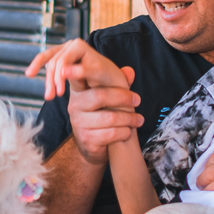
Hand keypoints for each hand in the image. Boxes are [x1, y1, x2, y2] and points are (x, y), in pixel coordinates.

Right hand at [26, 40, 141, 163]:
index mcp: (79, 90)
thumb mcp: (110, 96)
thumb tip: (129, 71)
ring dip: (129, 118)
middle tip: (138, 100)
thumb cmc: (103, 114)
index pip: (80, 75)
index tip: (98, 69)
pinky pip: (111, 134)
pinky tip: (128, 131)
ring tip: (139, 119)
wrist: (93, 145)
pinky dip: (124, 132)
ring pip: (110, 117)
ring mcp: (78, 123)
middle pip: (100, 95)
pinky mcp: (85, 139)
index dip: (85, 69)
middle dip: (124, 98)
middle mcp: (74, 105)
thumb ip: (119, 83)